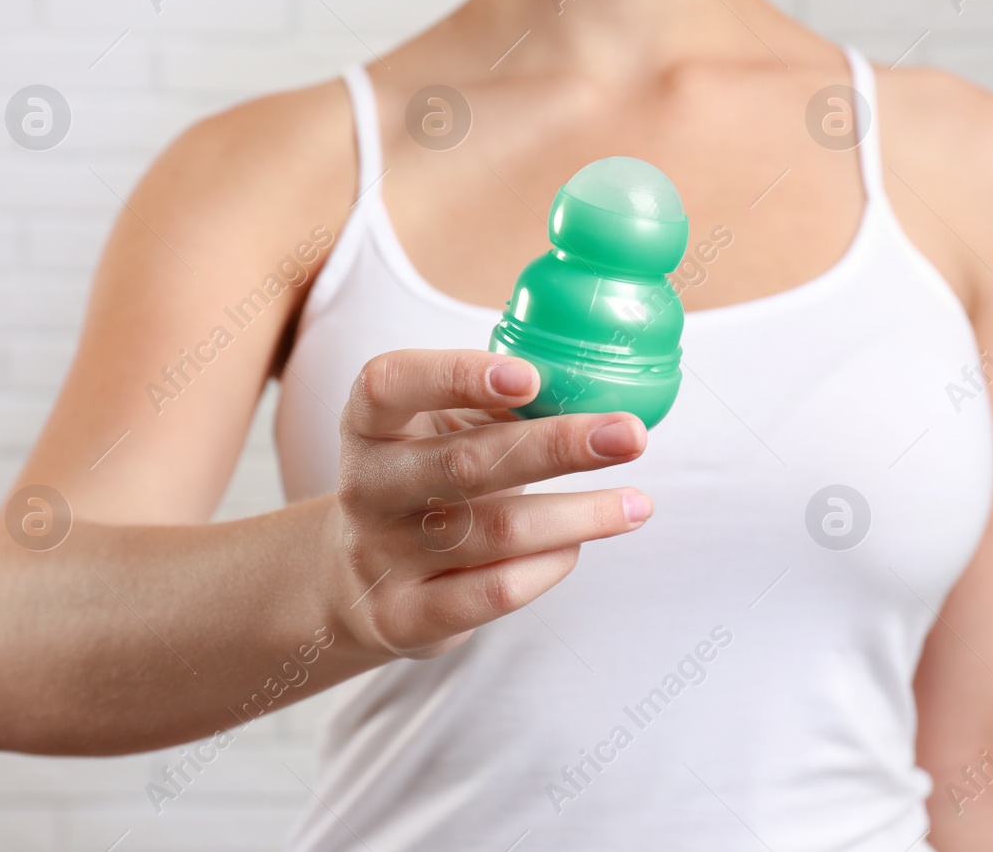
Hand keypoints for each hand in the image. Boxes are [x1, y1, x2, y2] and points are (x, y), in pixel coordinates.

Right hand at [327, 349, 650, 659]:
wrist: (355, 587)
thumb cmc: (425, 485)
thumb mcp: (440, 434)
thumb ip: (497, 407)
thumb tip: (592, 393)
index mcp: (370, 425)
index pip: (390, 385)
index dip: (456, 376)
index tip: (530, 376)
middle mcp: (365, 488)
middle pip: (464, 463)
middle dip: (558, 446)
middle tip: (629, 435)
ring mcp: (379, 557)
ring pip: (495, 532)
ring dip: (579, 515)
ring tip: (637, 504)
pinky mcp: (405, 618)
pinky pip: (494, 591)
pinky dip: (549, 565)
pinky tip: (579, 545)